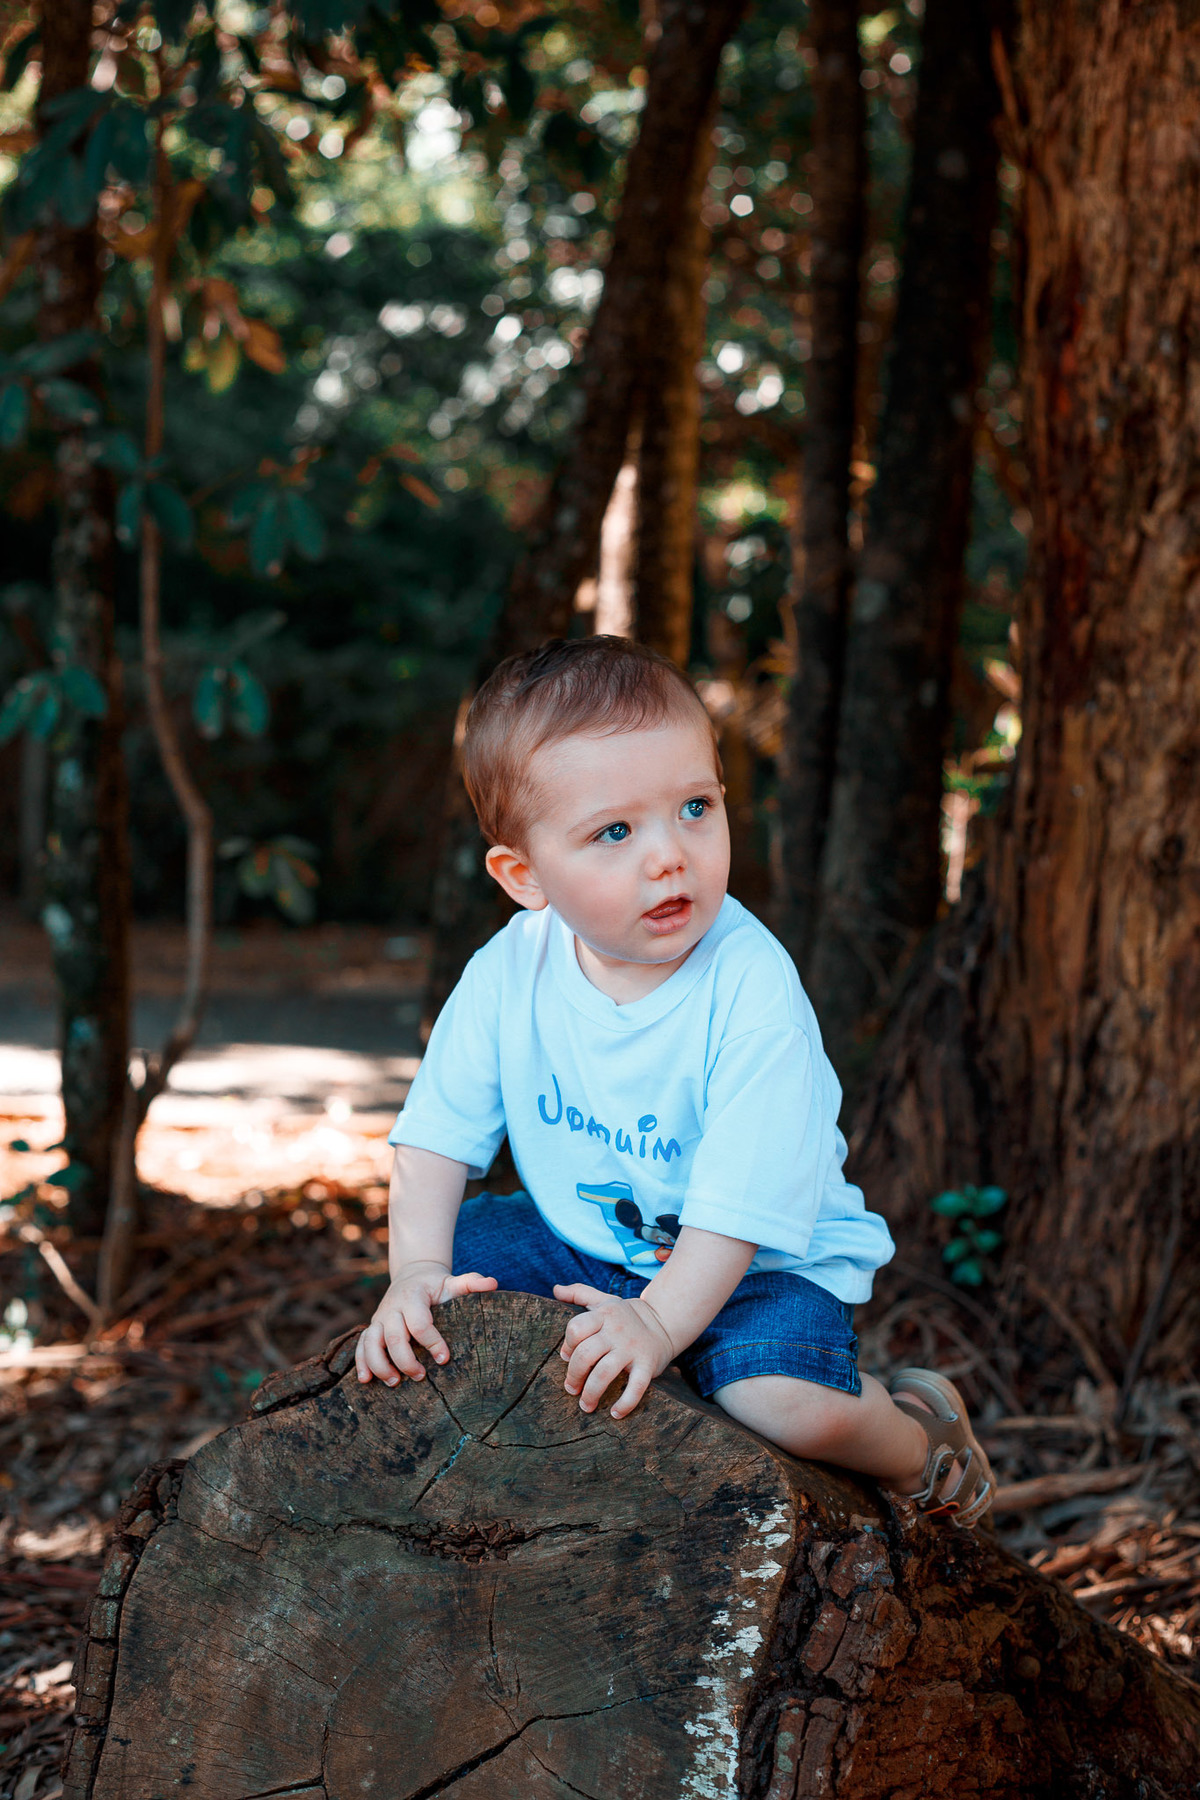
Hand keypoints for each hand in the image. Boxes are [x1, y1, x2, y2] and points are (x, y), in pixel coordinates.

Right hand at [356, 1262, 496, 1385]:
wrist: (412, 1275)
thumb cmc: (436, 1285)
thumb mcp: (453, 1281)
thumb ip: (472, 1282)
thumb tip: (494, 1284)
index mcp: (414, 1296)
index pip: (419, 1322)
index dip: (432, 1341)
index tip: (445, 1358)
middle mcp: (393, 1307)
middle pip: (394, 1337)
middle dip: (407, 1360)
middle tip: (422, 1376)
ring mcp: (380, 1318)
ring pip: (371, 1342)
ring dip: (381, 1365)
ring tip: (395, 1382)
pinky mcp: (373, 1327)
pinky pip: (361, 1345)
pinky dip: (361, 1362)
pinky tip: (365, 1381)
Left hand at [552, 1282, 675, 1419]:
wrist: (663, 1323)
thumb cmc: (625, 1316)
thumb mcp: (604, 1301)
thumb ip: (579, 1293)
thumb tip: (556, 1289)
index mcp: (604, 1314)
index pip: (576, 1329)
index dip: (568, 1347)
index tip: (568, 1358)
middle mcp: (616, 1331)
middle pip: (586, 1354)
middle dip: (574, 1376)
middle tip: (571, 1388)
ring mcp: (632, 1349)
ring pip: (604, 1373)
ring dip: (591, 1393)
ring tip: (586, 1405)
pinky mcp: (648, 1365)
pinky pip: (635, 1388)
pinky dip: (625, 1404)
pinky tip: (615, 1413)